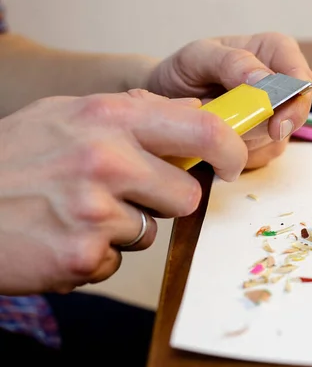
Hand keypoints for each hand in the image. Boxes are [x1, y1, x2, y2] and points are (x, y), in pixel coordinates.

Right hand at [0, 89, 246, 294]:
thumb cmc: (13, 158)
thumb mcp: (67, 113)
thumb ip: (133, 111)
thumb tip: (193, 110)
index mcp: (108, 118)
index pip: (202, 128)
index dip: (229, 148)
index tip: (231, 162)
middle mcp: (106, 160)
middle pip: (186, 194)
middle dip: (165, 199)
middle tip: (127, 193)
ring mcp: (94, 211)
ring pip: (151, 231)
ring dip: (124, 227)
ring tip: (78, 212)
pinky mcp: (82, 256)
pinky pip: (119, 260)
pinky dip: (97, 253)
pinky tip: (62, 234)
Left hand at [146, 32, 311, 168]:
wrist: (165, 96)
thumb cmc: (185, 69)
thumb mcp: (199, 56)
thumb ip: (231, 62)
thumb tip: (264, 81)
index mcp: (275, 52)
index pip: (301, 76)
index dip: (295, 100)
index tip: (277, 122)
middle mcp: (282, 85)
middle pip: (293, 114)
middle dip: (262, 127)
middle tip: (231, 131)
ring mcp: (276, 116)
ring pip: (276, 139)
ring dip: (244, 141)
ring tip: (214, 127)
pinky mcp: (265, 141)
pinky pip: (262, 156)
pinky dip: (238, 154)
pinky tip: (219, 141)